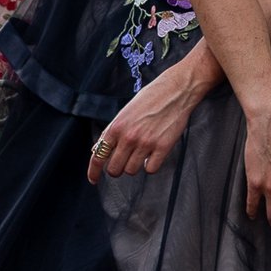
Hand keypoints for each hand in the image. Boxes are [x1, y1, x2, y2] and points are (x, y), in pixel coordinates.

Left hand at [86, 63, 206, 184]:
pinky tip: (153, 155)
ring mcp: (146, 143)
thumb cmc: (151, 98)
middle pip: (114, 169)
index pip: (98, 156)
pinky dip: (150, 166)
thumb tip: (98, 149)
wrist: (176, 90)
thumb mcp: (125, 111)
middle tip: (123, 162)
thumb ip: (112, 131)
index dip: (94, 172)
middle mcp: (129, 137)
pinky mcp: (162, 147)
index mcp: (117, 126)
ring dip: (134, 166)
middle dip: (117, 169)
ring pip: (131, 171)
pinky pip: (150, 170)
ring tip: (141, 153)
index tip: (93, 180)